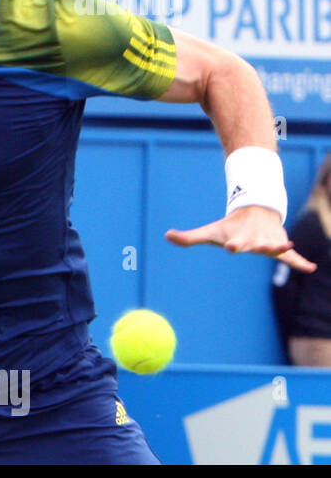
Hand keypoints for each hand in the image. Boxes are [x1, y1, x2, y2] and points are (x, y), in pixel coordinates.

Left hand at [165, 205, 315, 272]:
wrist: (255, 210)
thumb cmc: (229, 226)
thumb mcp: (210, 232)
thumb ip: (189, 237)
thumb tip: (167, 235)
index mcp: (238, 238)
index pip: (235, 242)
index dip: (234, 244)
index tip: (231, 246)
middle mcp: (255, 240)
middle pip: (256, 244)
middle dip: (256, 245)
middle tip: (260, 248)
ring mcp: (269, 242)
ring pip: (276, 247)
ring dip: (281, 247)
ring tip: (286, 247)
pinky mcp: (279, 246)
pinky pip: (292, 257)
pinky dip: (300, 262)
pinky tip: (311, 268)